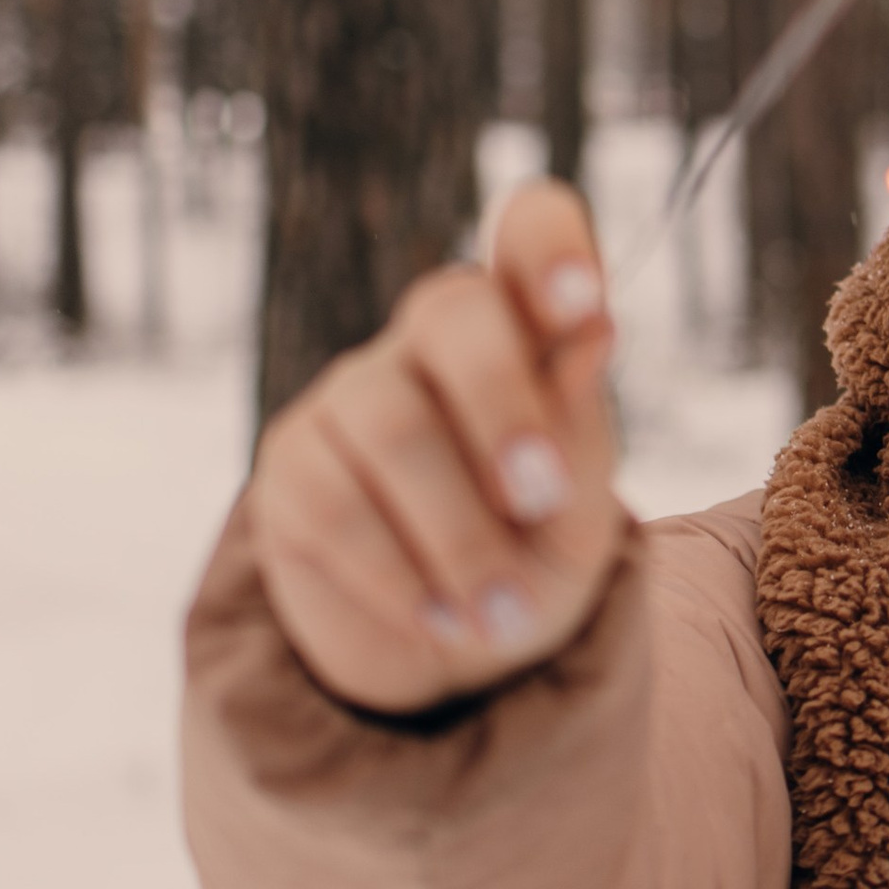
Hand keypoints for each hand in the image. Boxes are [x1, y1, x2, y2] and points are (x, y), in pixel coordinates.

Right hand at [249, 179, 623, 715]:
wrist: (456, 658)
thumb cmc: (534, 562)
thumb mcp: (579, 516)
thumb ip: (580, 431)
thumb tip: (596, 331)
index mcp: (527, 329)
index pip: (531, 230)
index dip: (552, 246)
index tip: (583, 302)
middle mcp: (434, 341)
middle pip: (453, 312)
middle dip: (504, 408)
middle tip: (544, 500)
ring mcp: (353, 394)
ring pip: (393, 426)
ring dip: (458, 533)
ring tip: (501, 614)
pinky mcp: (293, 463)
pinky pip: (334, 505)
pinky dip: (398, 574)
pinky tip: (440, 619)